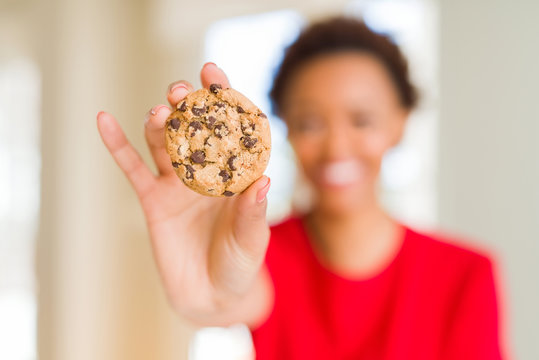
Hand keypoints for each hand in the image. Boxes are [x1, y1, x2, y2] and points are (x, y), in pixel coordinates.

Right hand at [96, 63, 271, 324]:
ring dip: (160, 123)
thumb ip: (253, 215)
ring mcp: (178, 183)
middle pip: (195, 129)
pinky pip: (132, 168)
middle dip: (189, 107)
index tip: (213, 72)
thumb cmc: (239, 265)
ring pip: (164, 142)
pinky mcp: (153, 200)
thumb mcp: (251, 243)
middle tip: (182, 91)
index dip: (224, 101)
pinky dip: (117, 145)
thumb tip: (264, 181)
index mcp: (236, 173)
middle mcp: (207, 170)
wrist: (210, 294)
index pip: (231, 130)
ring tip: (160, 112)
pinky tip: (103, 120)